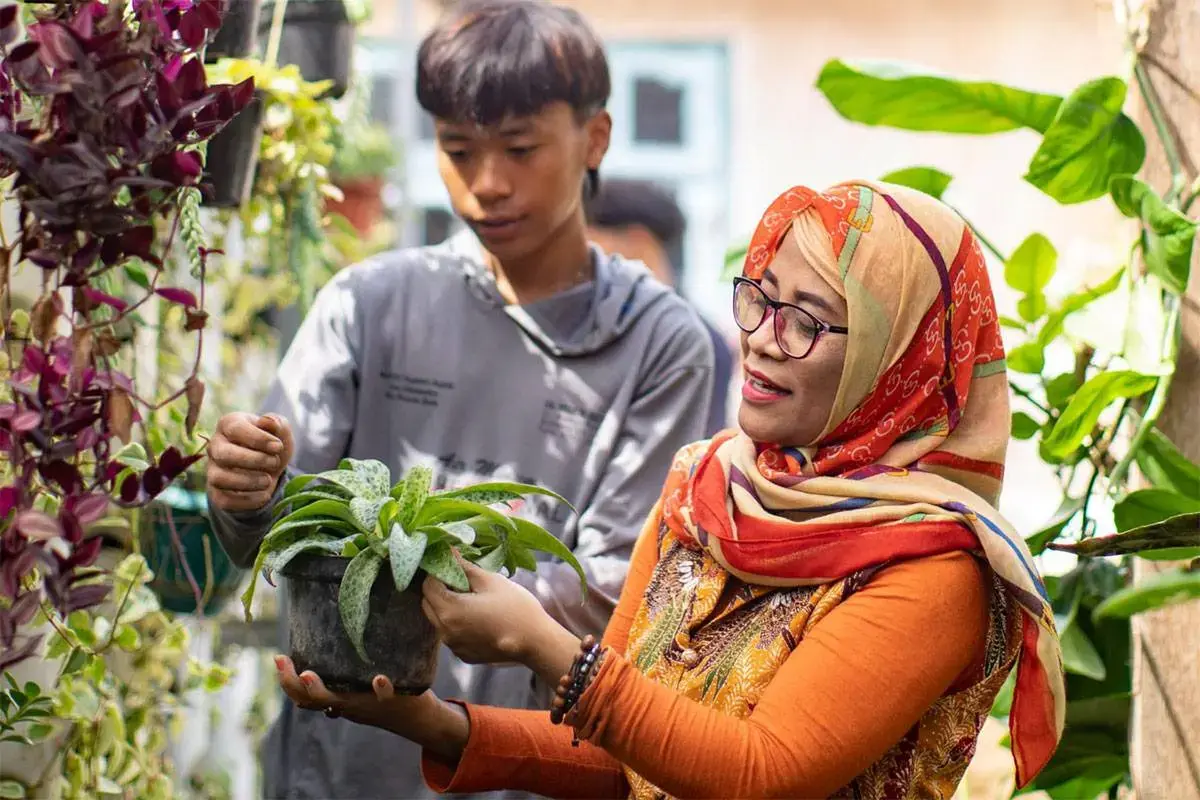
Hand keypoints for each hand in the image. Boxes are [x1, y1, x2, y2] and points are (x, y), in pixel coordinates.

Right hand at [207, 412, 292, 511]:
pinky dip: (247, 500)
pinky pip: (224, 500)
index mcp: (229, 424)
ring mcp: (213, 470)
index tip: (278, 447)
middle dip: (253, 460)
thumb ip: (277, 423)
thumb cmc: (271, 445)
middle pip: (223, 454)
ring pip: (219, 478)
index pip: (235, 429)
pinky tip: (264, 494)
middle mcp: (215, 446)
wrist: (268, 470)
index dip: (258, 438)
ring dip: (247, 481)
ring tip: (268, 480)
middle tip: (274, 463)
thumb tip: (268, 421)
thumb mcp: (280, 432)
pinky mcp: (216, 492)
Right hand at [275, 655, 416, 729]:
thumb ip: (342, 681)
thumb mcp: (359, 694)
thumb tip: (326, 652)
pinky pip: (386, 697)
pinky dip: (381, 688)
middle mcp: (348, 705)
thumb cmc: (386, 702)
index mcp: (339, 702)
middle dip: (292, 683)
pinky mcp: (394, 701)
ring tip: (308, 674)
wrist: (420, 721)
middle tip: (282, 662)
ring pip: (340, 702)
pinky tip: (378, 679)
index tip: (278, 658)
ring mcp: (368, 705)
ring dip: (321, 690)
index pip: (304, 696)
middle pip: (312, 700)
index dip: (287, 681)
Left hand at [422, 559, 579, 682]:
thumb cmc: (515, 606)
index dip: (437, 572)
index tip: (452, 566)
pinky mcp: (463, 655)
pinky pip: (451, 634)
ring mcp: (454, 646)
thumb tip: (448, 551)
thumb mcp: (489, 580)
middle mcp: (445, 631)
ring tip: (471, 598)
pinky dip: (457, 623)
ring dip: (447, 606)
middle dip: (439, 589)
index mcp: (450, 610)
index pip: (428, 586)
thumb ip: (464, 566)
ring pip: (438, 620)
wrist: (535, 640)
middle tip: (460, 580)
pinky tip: (478, 617)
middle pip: (428, 604)